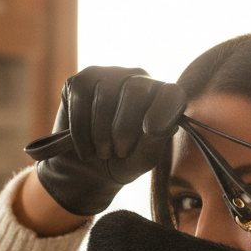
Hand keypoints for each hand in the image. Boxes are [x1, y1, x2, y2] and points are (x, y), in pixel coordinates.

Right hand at [35, 66, 186, 216]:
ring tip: (103, 152)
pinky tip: (85, 149)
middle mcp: (137, 79)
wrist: (86, 174)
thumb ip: (153, 143)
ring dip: (101, 135)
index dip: (164, 108)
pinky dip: (81, 132)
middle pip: (135, 89)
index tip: (152, 131)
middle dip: (124, 129)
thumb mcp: (141, 160)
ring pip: (105, 94)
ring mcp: (107, 76)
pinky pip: (81, 100)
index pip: (171, 92)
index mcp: (161, 97)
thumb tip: (154, 126)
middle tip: (119, 152)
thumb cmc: (121, 163)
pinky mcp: (79, 83)